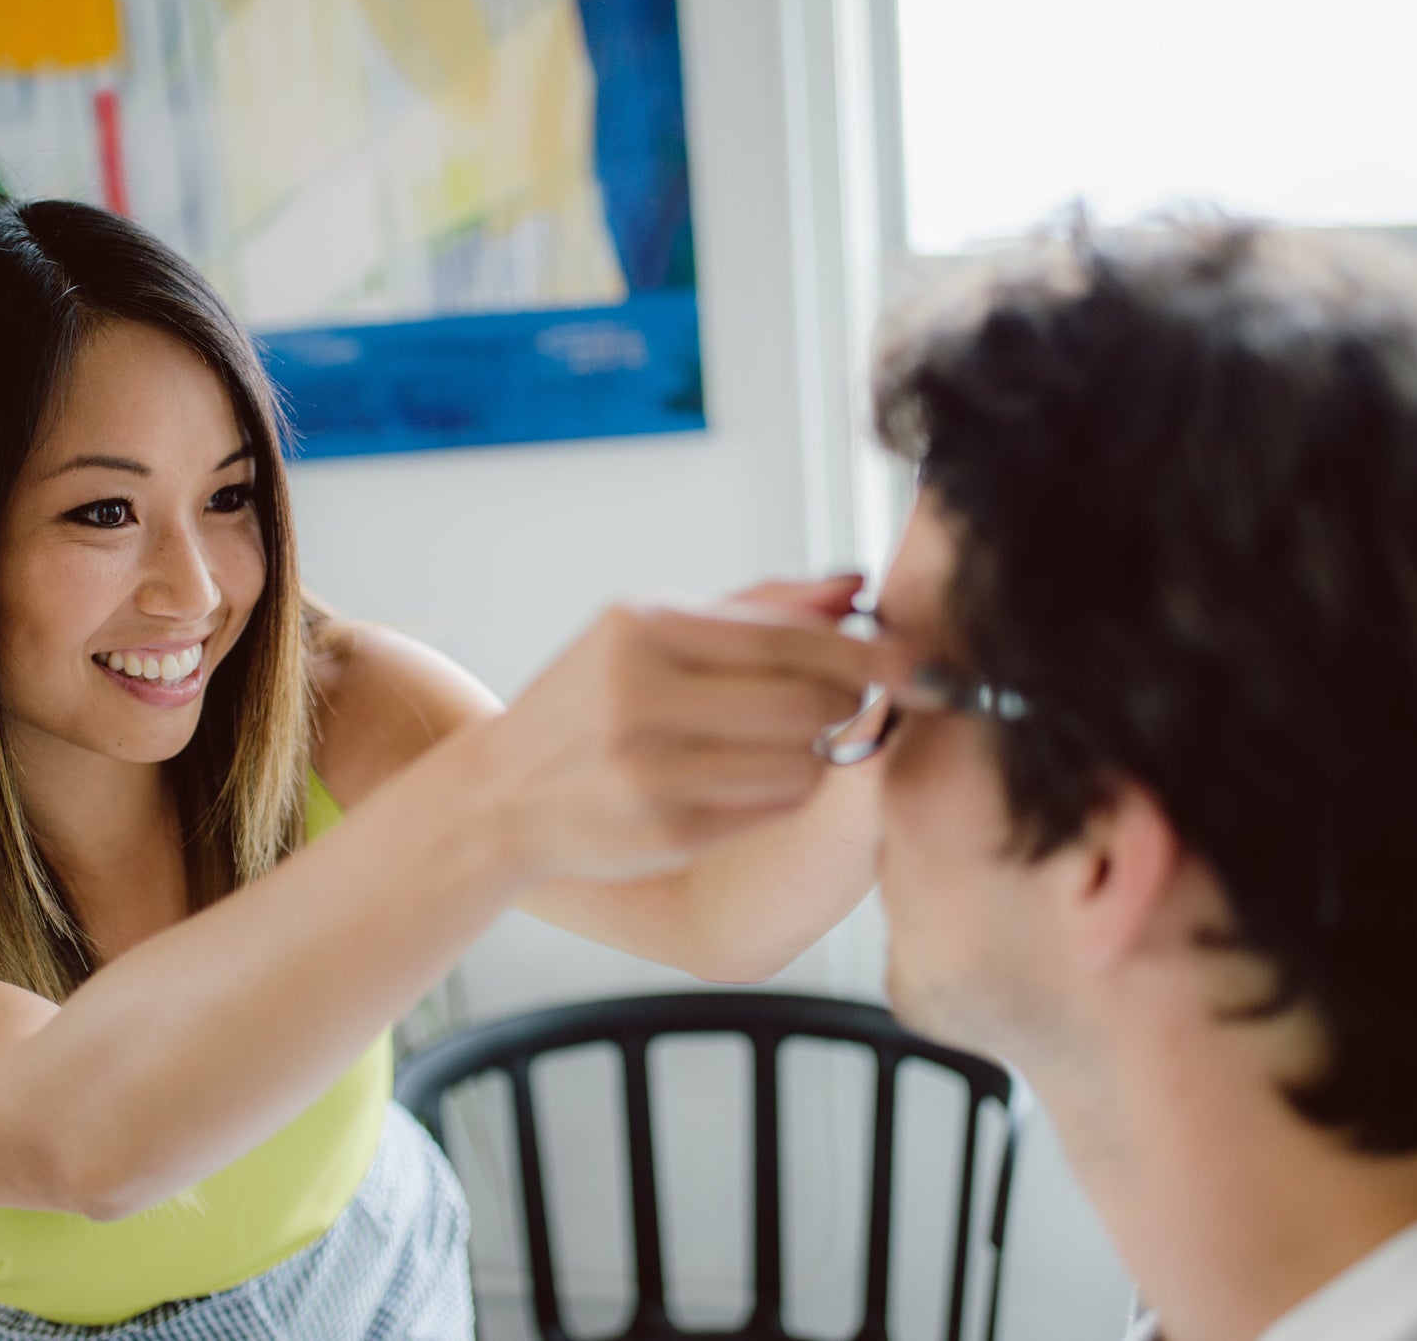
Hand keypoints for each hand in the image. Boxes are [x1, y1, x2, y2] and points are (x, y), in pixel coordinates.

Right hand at [476, 575, 909, 881]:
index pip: (785, 636)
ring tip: (782, 741)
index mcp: (641, 628)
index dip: (865, 649)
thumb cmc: (590, 703)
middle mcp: (641, 695)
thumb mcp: (651, 632)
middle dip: (843, 701)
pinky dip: (784, 792)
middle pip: (806, 699)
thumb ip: (756, 607)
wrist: (499, 796)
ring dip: (816, 752)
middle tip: (843, 700)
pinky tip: (748, 779)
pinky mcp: (666, 832)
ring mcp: (651, 769)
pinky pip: (774, 806)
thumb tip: (854, 584)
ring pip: (801, 760)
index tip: (917, 657)